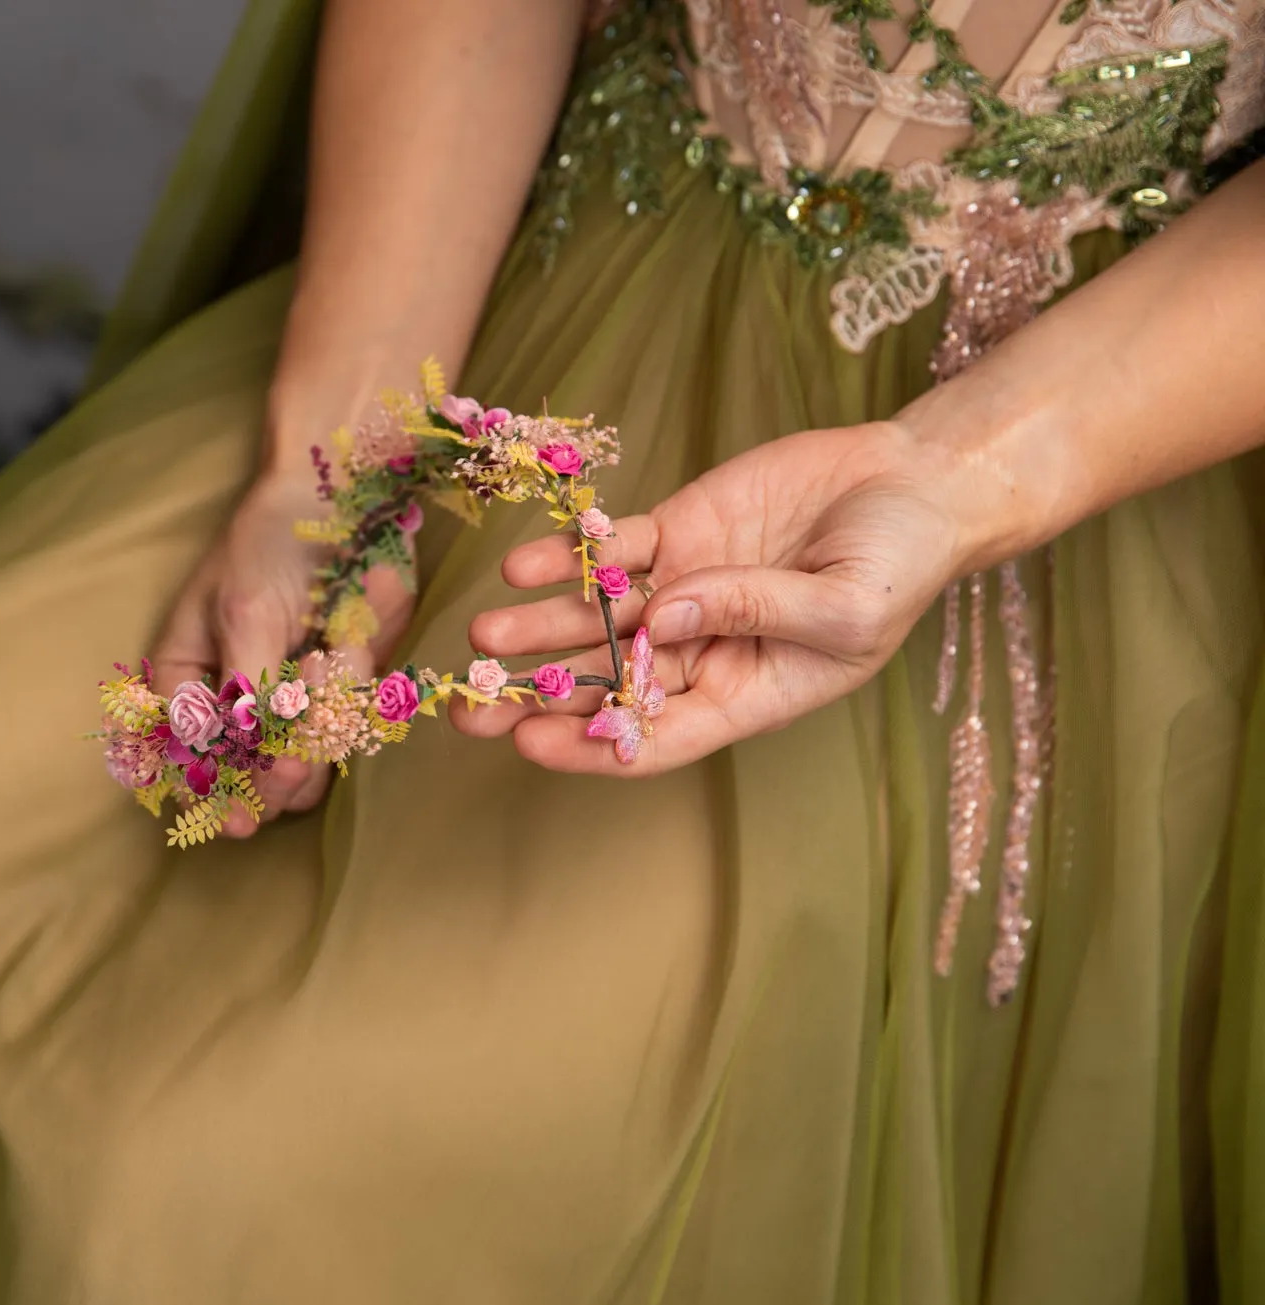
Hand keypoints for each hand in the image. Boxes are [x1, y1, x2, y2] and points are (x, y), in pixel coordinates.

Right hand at [150, 468, 412, 834]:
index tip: (236, 820)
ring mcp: (291, 699)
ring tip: (320, 661)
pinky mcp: (343, 690)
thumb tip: (244, 755)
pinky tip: (338, 644)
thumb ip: (243, 689)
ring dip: (315, 735)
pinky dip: (347, 698)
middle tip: (288, 767)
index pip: (186, 762)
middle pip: (248, 779)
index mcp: (186, 681)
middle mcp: (235, 701)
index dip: (210, 797)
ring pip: (302, 766)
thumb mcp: (243, 612)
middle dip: (271, 778)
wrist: (342, 496)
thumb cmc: (270, 543)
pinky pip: (346, 728)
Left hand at [452, 421, 981, 774]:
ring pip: (596, 618)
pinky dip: (570, 556)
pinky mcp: (679, 530)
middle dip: (535, 697)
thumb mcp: (845, 607)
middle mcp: (702, 649)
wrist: (915, 483)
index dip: (589, 745)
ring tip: (483, 635)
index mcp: (746, 693)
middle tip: (465, 709)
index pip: (653, 736)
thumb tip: (669, 612)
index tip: (528, 742)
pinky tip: (524, 564)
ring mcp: (684, 587)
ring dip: (538, 627)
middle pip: (606, 684)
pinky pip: (613, 549)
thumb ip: (757, 610)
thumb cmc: (898, 566)